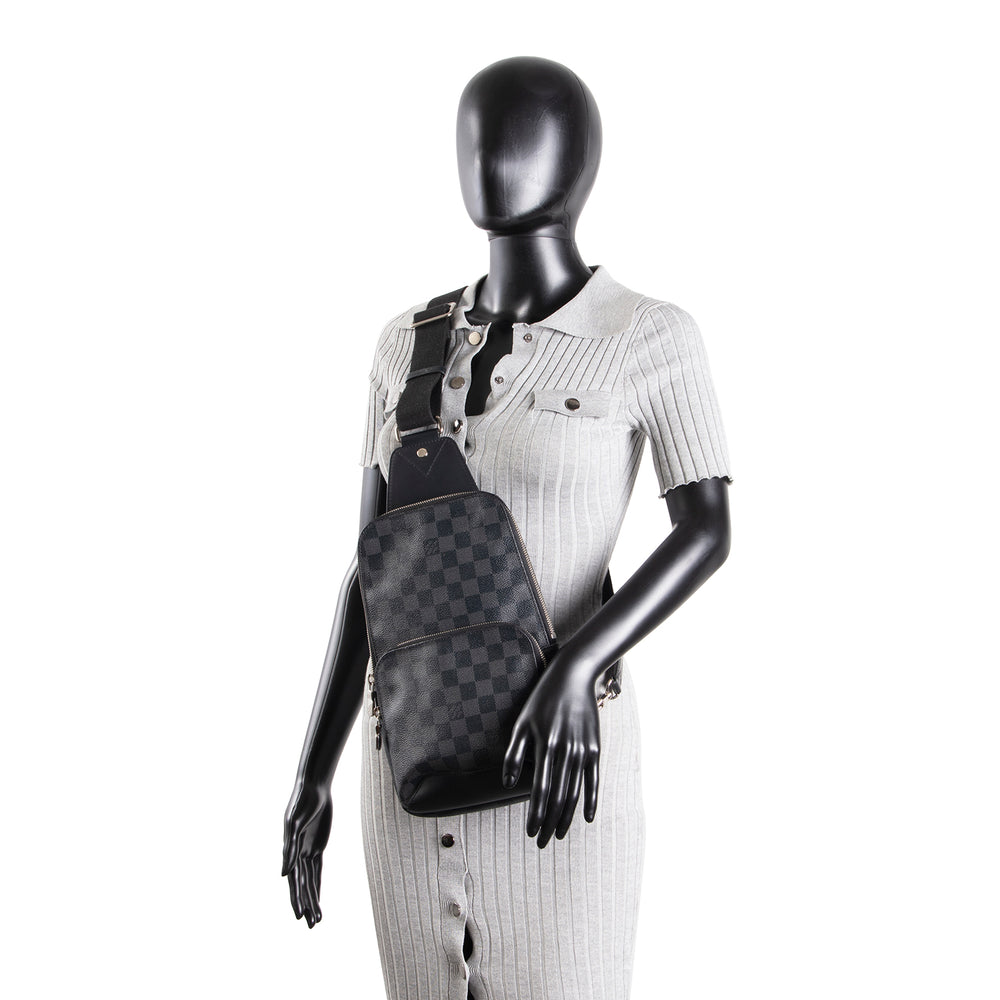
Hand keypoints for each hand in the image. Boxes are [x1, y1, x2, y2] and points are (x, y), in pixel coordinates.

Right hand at [282, 780, 332, 926]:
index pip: (294, 881)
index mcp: (290, 851)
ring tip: (316, 920)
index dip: (296, 898)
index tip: (299, 915)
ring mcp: (306, 851)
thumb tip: (283, 875)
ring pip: (310, 881)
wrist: (314, 788)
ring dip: (312, 899)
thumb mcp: (295, 824)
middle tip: (311, 925)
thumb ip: (290, 849)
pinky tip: (317, 899)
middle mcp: (296, 854)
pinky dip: (317, 885)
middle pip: (302, 886)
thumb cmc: (302, 803)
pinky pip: (317, 870)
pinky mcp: (316, 846)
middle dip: (306, 905)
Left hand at [502, 653, 601, 847]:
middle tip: (542, 842)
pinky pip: (593, 780)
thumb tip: (507, 784)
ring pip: (575, 792)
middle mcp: (565, 751)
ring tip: (558, 835)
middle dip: (550, 823)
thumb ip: (514, 754)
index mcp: (544, 745)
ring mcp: (582, 750)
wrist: (573, 676)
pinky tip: (587, 817)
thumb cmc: (542, 699)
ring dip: (567, 817)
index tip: (530, 833)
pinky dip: (591, 800)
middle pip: (558, 797)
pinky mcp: (594, 748)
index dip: (535, 815)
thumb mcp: (522, 722)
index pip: (540, 791)